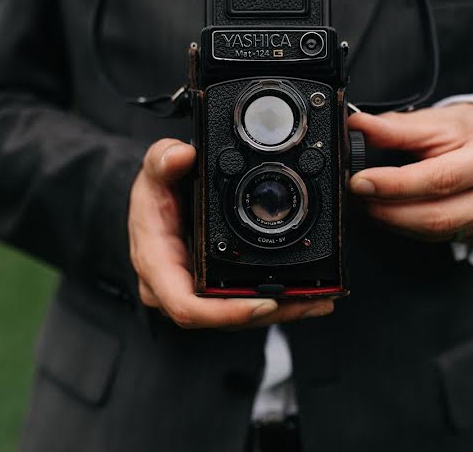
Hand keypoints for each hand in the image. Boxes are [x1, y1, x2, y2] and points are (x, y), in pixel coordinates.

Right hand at [128, 139, 333, 328]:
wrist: (155, 205)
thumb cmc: (153, 194)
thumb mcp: (154, 171)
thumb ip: (162, 160)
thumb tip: (180, 155)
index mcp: (158, 266)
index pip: (189, 305)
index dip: (228, 312)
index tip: (264, 302)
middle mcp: (174, 289)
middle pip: (223, 317)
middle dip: (268, 313)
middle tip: (310, 301)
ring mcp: (195, 295)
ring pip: (238, 316)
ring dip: (280, 311)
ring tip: (319, 299)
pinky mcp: (213, 293)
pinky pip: (242, 304)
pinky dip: (276, 302)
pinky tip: (306, 296)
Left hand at [347, 104, 472, 243]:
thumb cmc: (471, 130)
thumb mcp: (436, 120)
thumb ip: (396, 127)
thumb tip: (359, 126)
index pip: (440, 178)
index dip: (395, 184)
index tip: (360, 181)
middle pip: (439, 215)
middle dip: (390, 211)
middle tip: (359, 196)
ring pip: (438, 233)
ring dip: (396, 222)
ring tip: (370, 204)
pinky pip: (442, 239)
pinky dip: (411, 228)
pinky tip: (393, 214)